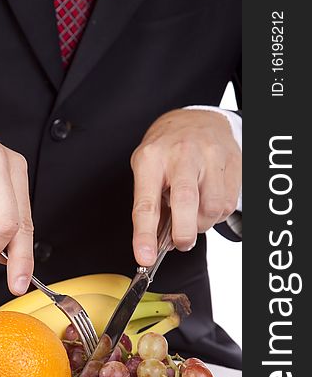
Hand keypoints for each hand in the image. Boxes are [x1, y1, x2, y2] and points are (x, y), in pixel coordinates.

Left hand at [130, 108, 240, 265]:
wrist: (196, 118)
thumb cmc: (166, 150)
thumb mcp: (147, 170)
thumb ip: (152, 205)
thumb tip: (155, 244)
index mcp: (152, 158)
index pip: (146, 204)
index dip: (145, 235)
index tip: (144, 258)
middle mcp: (182, 154)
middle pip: (186, 202)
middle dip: (183, 233)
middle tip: (180, 243)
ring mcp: (210, 155)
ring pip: (212, 207)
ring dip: (202, 224)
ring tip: (193, 216)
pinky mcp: (233, 161)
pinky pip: (228, 203)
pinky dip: (217, 214)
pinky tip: (207, 202)